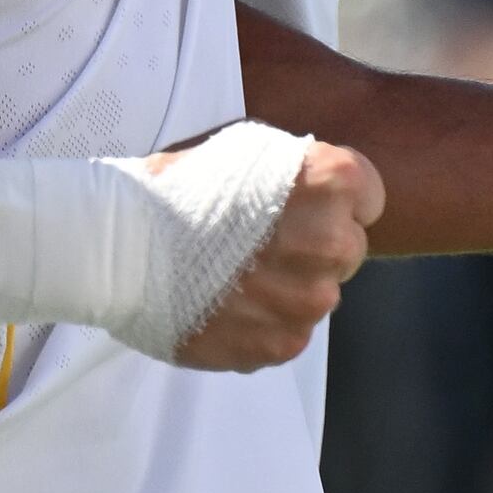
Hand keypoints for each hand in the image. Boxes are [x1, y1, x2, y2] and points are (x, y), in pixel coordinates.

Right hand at [172, 137, 383, 369]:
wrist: (123, 243)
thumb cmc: (182, 185)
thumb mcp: (253, 148)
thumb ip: (303, 174)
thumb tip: (325, 196)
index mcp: (333, 183)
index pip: (368, 199)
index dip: (333, 203)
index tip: (302, 209)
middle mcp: (333, 243)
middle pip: (347, 251)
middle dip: (314, 248)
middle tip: (261, 245)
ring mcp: (310, 300)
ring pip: (317, 295)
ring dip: (289, 289)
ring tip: (236, 277)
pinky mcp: (283, 343)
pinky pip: (290, 333)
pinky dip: (264, 323)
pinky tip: (227, 304)